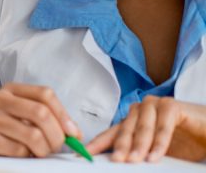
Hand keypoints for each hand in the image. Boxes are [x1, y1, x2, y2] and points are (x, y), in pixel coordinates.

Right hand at [0, 83, 79, 157]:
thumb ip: (52, 120)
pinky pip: (18, 150)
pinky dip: (26, 157)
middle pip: (40, 112)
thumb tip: (75, 133)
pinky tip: (21, 156)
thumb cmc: (11, 134)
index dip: (63, 115)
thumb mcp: (29, 119)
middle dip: (56, 136)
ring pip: (32, 135)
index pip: (45, 94)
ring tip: (38, 152)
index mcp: (10, 89)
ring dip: (43, 150)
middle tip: (56, 148)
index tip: (73, 134)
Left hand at [88, 96, 205, 162]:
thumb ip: (138, 155)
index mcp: (132, 122)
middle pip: (124, 130)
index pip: (110, 134)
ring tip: (135, 161)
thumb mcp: (155, 152)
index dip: (97, 144)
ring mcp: (154, 106)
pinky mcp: (171, 106)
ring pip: (142, 128)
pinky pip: (162, 126)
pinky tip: (155, 155)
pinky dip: (159, 142)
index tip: (84, 155)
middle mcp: (139, 111)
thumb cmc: (184, 142)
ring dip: (138, 145)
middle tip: (116, 161)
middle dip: (120, 147)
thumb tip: (117, 164)